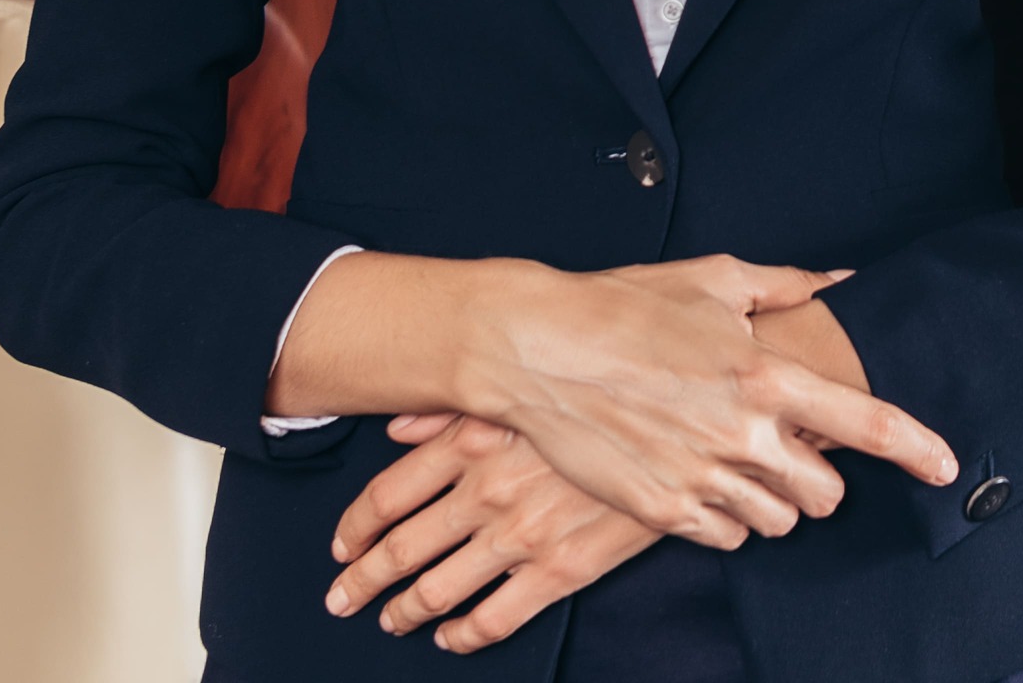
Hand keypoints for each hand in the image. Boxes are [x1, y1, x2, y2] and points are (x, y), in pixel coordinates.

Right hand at [269, 251, 957, 548]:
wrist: (537, 349)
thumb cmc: (625, 305)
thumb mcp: (712, 279)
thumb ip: (786, 285)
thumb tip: (840, 278)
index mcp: (764, 371)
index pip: (866, 422)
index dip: (916, 448)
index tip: (945, 467)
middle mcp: (743, 431)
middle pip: (825, 493)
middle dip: (816, 478)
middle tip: (786, 450)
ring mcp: (702, 476)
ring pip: (777, 522)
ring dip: (770, 500)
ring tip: (736, 462)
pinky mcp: (663, 509)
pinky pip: (726, 539)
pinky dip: (725, 520)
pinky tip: (701, 482)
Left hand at [325, 414, 654, 649]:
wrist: (681, 423)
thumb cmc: (602, 391)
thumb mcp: (522, 383)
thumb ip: (450, 407)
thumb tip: (394, 427)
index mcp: (472, 440)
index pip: (387, 494)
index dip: (355, 526)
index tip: (342, 545)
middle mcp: (487, 492)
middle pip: (401, 548)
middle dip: (362, 579)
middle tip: (341, 598)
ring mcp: (521, 535)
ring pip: (438, 589)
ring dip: (404, 610)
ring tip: (390, 619)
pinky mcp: (560, 570)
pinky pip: (494, 618)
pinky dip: (462, 636)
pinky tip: (450, 638)